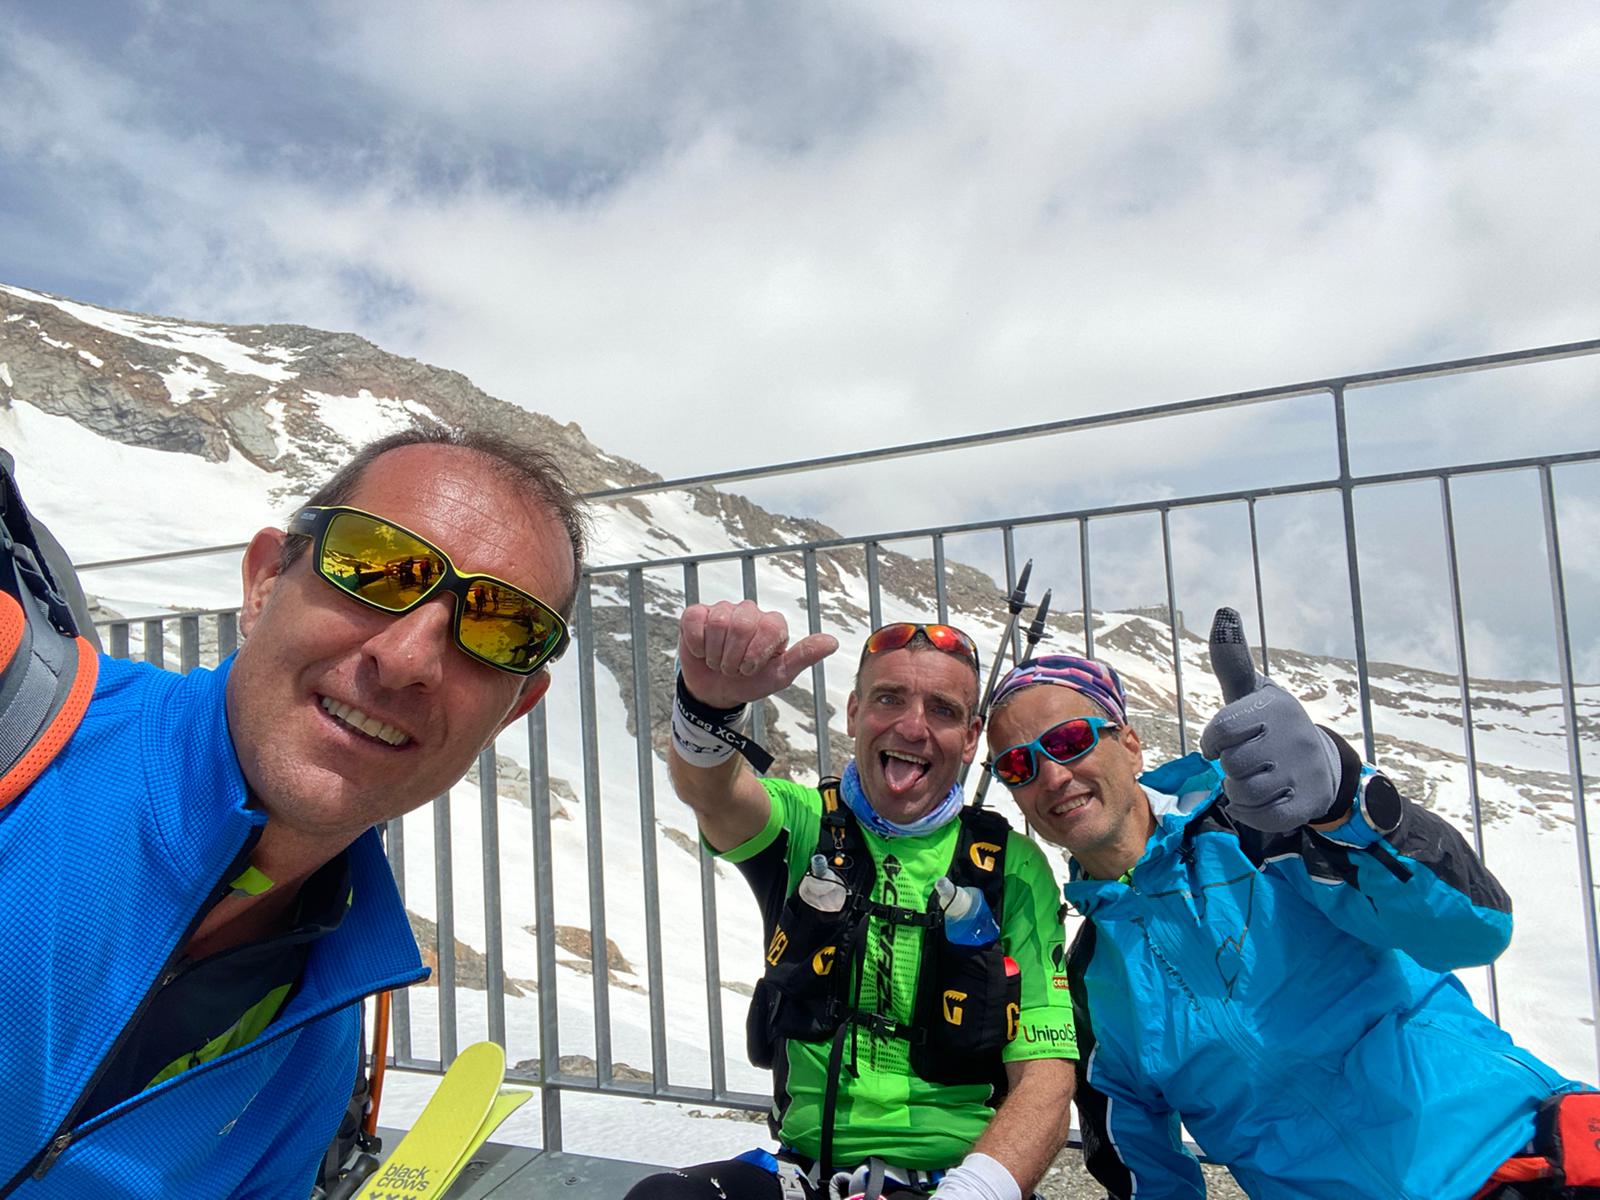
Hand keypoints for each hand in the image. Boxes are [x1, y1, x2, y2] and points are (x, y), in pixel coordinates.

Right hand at [677, 600, 836, 709]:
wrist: (716, 692)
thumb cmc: (750, 682)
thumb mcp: (779, 675)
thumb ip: (804, 656)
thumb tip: (832, 642)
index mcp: (772, 624)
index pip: (768, 628)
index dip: (754, 655)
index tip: (750, 669)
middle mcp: (749, 611)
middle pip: (741, 625)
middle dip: (733, 658)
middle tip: (732, 668)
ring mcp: (722, 610)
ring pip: (718, 624)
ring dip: (715, 654)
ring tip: (718, 661)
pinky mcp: (696, 614)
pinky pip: (695, 622)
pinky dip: (697, 645)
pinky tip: (702, 652)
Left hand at [1199, 607, 1339, 832]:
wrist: (1322, 763)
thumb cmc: (1271, 724)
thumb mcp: (1251, 691)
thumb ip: (1231, 659)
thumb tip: (1224, 611)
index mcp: (1275, 707)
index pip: (1222, 730)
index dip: (1214, 741)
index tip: (1221, 741)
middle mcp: (1293, 737)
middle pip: (1231, 764)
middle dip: (1231, 766)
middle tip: (1248, 760)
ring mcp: (1303, 771)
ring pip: (1243, 791)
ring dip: (1239, 790)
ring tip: (1254, 778)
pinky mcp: (1306, 803)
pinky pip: (1261, 817)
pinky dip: (1251, 812)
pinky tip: (1261, 799)